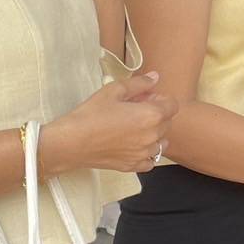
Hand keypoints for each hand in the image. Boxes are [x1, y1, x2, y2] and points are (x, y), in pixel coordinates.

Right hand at [39, 71, 178, 174]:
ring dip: (153, 133)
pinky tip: (132, 145)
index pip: (172, 105)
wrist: (71, 142)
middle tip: (134, 109)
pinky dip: (146, 153)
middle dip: (156, 113)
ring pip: (161, 142)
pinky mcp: (133, 166)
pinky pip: (150, 160)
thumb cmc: (91, 114)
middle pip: (167, 122)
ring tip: (132, 127)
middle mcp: (153, 136)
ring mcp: (144, 154)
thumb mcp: (114, 90)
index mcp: (151, 115)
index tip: (145, 97)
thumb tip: (155, 77)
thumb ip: (139, 83)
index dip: (160, 98)